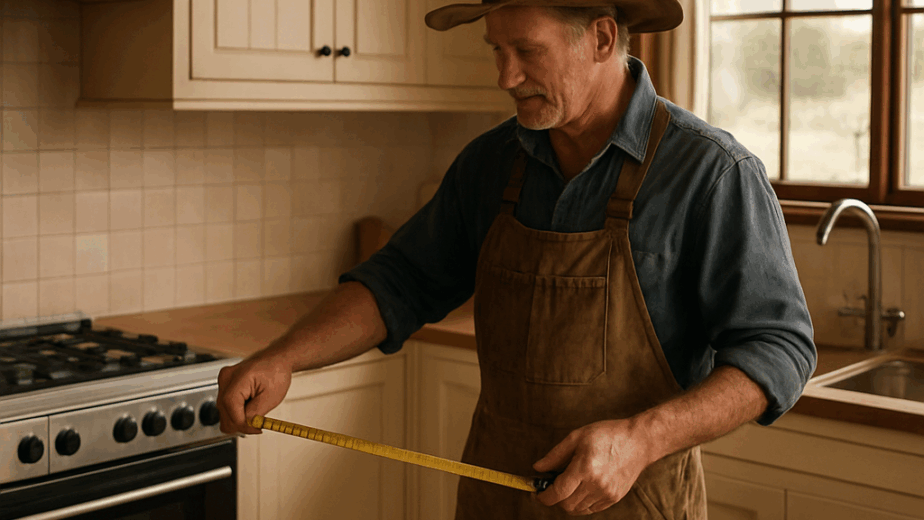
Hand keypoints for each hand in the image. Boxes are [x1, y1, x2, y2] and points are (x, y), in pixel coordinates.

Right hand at [216, 352, 292, 434]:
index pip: (231, 411)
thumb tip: (245, 427)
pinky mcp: (225, 386)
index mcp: (237, 378)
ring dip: (239, 417)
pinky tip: (250, 405)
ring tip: (255, 409)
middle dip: (241, 423)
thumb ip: (255, 414)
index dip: (243, 425)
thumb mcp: (271, 397)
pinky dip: (237, 412)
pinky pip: (226, 407)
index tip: (257, 429)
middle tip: (258, 422)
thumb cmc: (276, 373)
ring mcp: (223, 382)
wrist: (276, 361)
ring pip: (224, 413)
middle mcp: (225, 379)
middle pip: (224, 415)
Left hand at [532, 419, 651, 515]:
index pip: (558, 492)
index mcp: (584, 468)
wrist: (638, 442)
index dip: (544, 496)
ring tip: (568, 485)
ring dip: (568, 501)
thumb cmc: (607, 434)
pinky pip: (591, 509)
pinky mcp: (614, 498)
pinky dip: (581, 503)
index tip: (538, 494)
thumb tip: (538, 468)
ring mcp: (606, 493)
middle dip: (555, 499)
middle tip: (552, 487)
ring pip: (578, 509)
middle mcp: (596, 484)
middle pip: (566, 505)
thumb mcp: (577, 437)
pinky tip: (581, 489)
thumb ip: (555, 455)